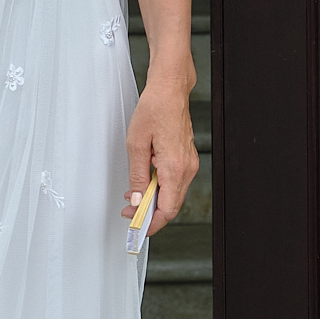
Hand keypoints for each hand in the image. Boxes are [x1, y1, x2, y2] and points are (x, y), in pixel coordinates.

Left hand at [123, 77, 198, 235]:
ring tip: (134, 196)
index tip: (137, 227)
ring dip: (154, 200)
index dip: (151, 223)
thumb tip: (137, 199)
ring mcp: (189, 164)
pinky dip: (161, 188)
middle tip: (130, 213)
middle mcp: (186, 168)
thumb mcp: (136, 145)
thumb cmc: (155, 109)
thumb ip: (137, 176)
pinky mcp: (187, 159)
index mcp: (174, 168)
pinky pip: (175, 182)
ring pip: (173, 195)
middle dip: (150, 213)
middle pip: (171, 206)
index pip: (166, 209)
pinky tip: (146, 183)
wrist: (169, 90)